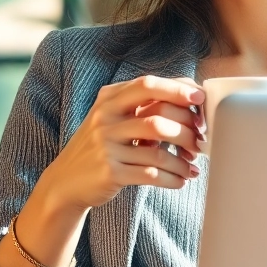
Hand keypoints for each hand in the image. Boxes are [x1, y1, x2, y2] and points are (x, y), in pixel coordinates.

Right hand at [37, 75, 204, 211]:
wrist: (66, 182)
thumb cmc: (101, 146)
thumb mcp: (113, 118)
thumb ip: (142, 104)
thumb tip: (190, 94)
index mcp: (109, 99)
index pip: (148, 85)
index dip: (177, 89)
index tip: (200, 99)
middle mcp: (105, 119)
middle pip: (157, 118)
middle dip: (186, 130)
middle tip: (201, 141)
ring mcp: (105, 146)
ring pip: (157, 150)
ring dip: (182, 159)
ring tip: (192, 166)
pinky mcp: (110, 172)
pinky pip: (151, 174)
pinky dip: (172, 178)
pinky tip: (180, 180)